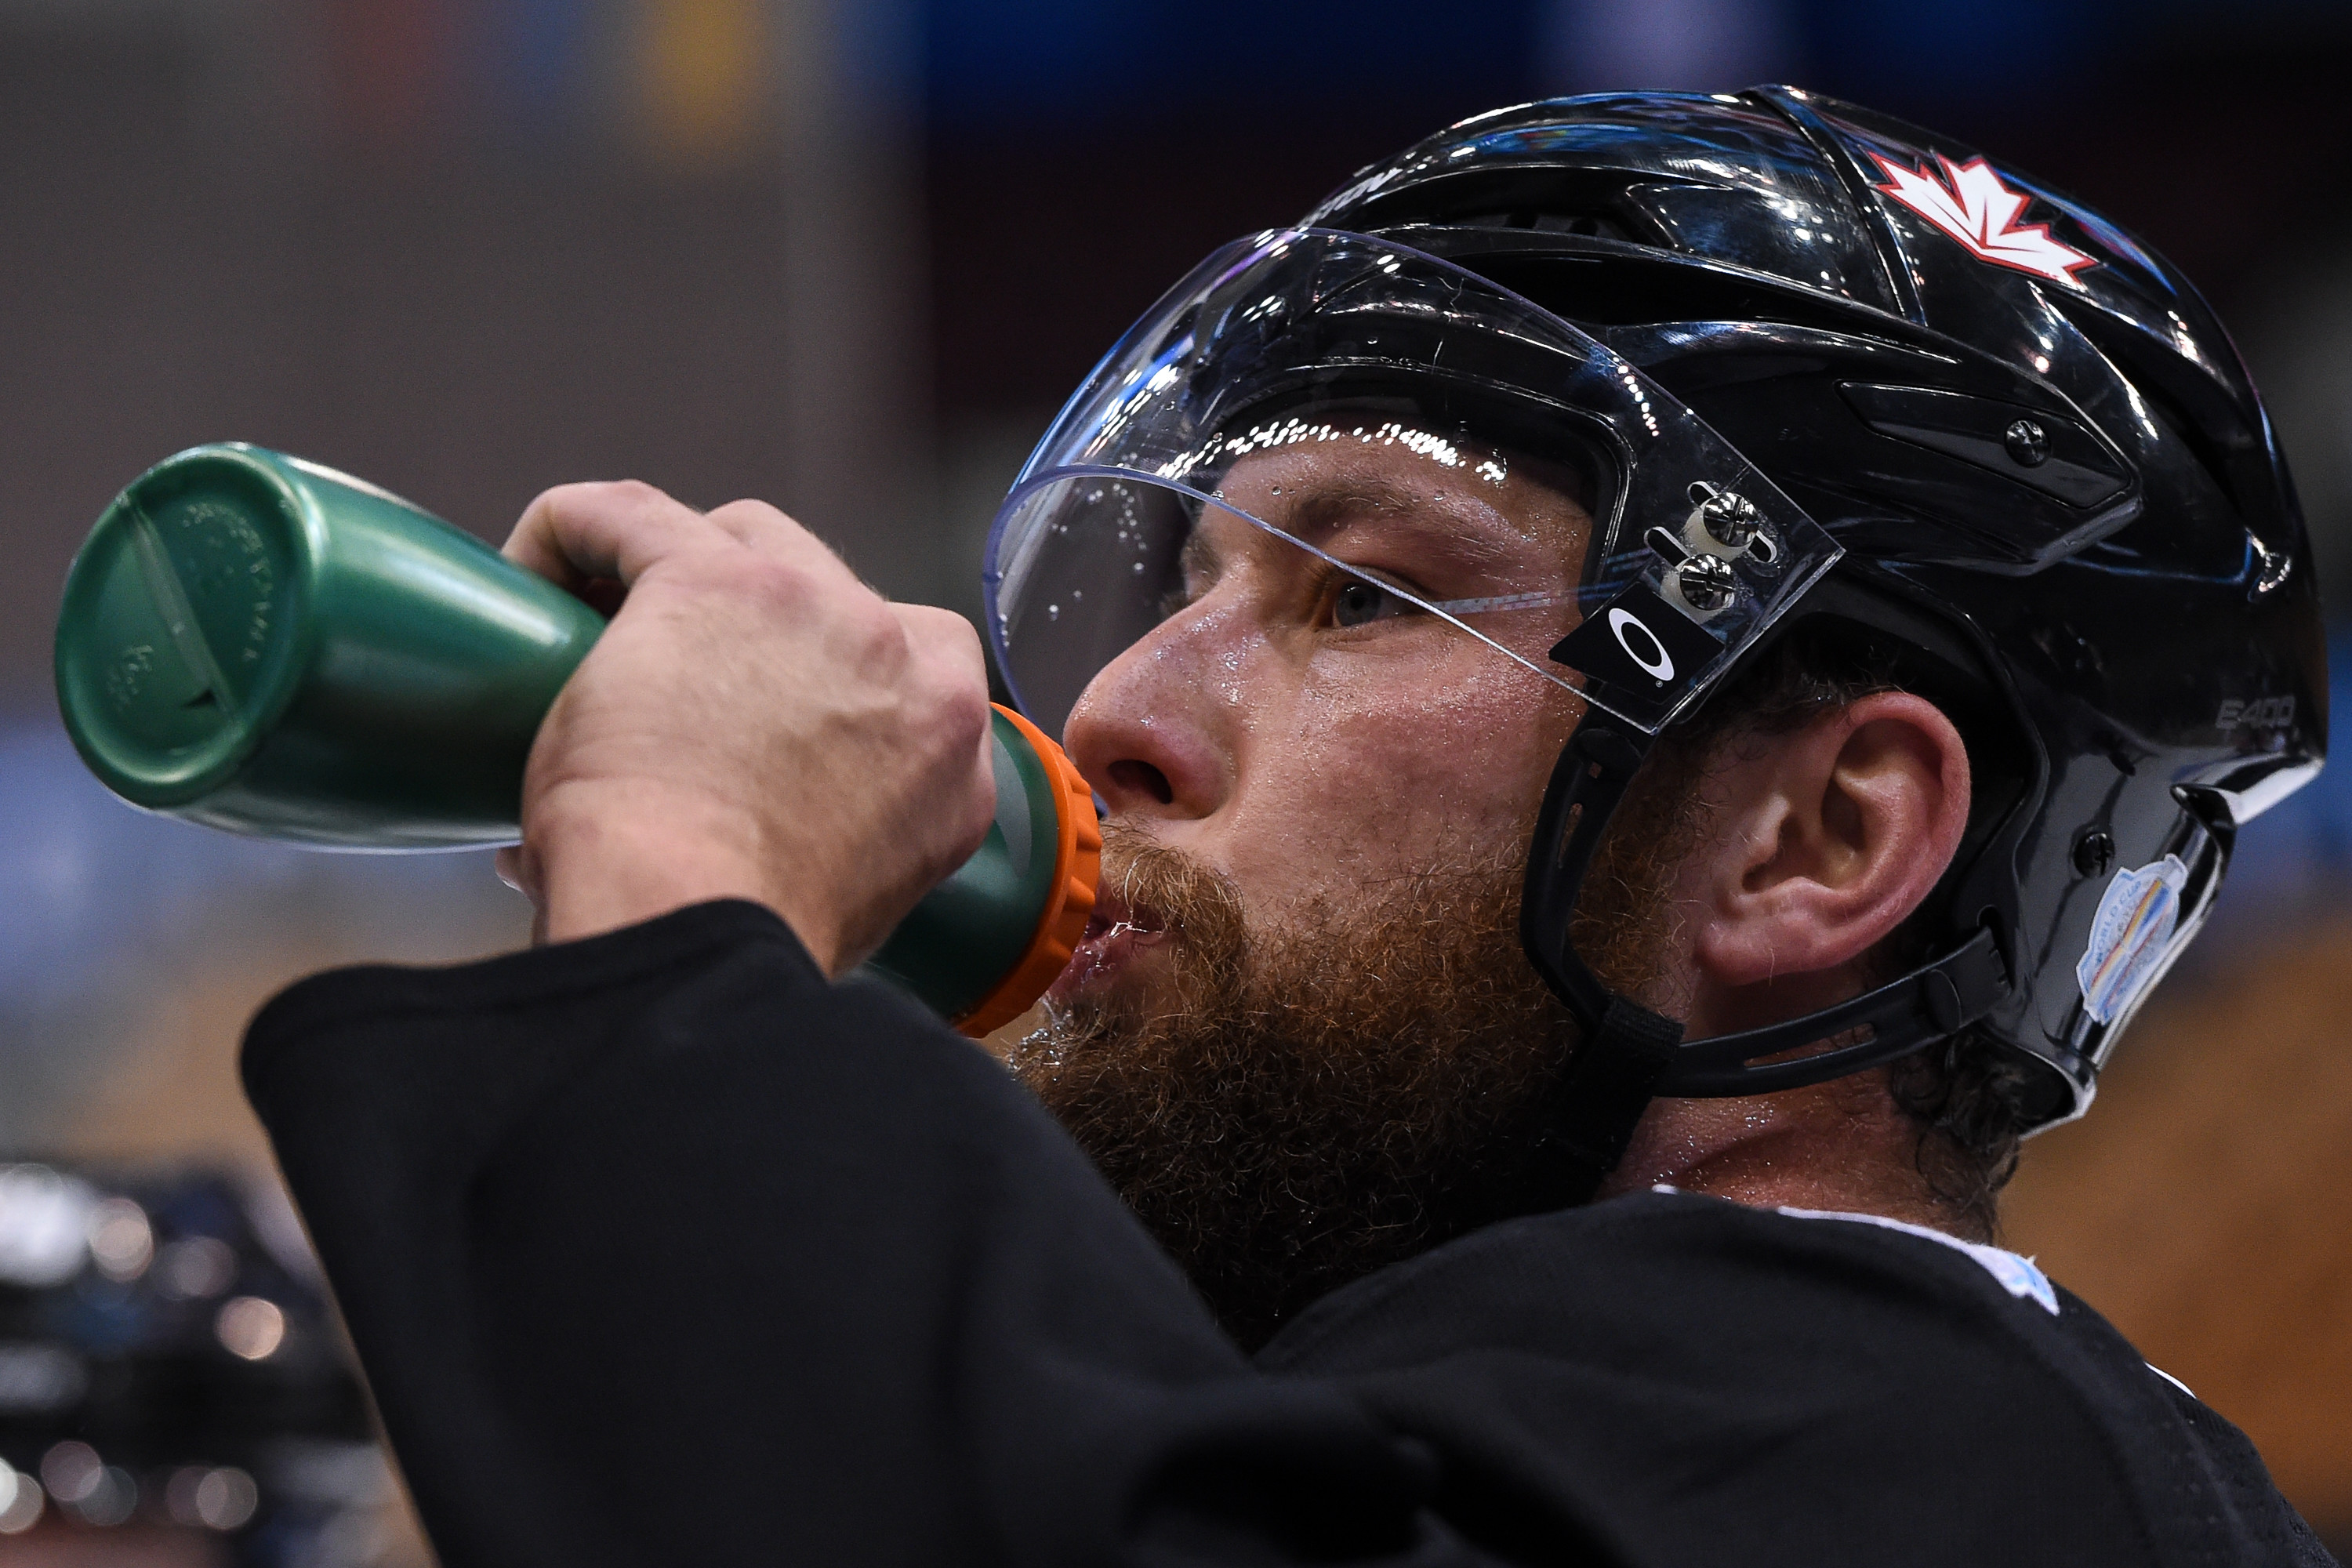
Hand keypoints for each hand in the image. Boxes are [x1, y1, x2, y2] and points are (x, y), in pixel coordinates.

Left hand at [491, 481, 995, 972]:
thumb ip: (840, 840)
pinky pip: (633, 514)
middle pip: (827, 590)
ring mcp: (820, 609)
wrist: (696, 930)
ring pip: (741, 539)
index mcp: (950, 754)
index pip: (899, 669)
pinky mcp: (715, 579)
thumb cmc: (745, 938)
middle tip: (668, 676)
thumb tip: (735, 835)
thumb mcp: (849, 898)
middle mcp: (908, 664)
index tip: (749, 709)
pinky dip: (575, 531)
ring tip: (590, 627)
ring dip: (676, 569)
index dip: (817, 677)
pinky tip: (526, 570)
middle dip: (753, 619)